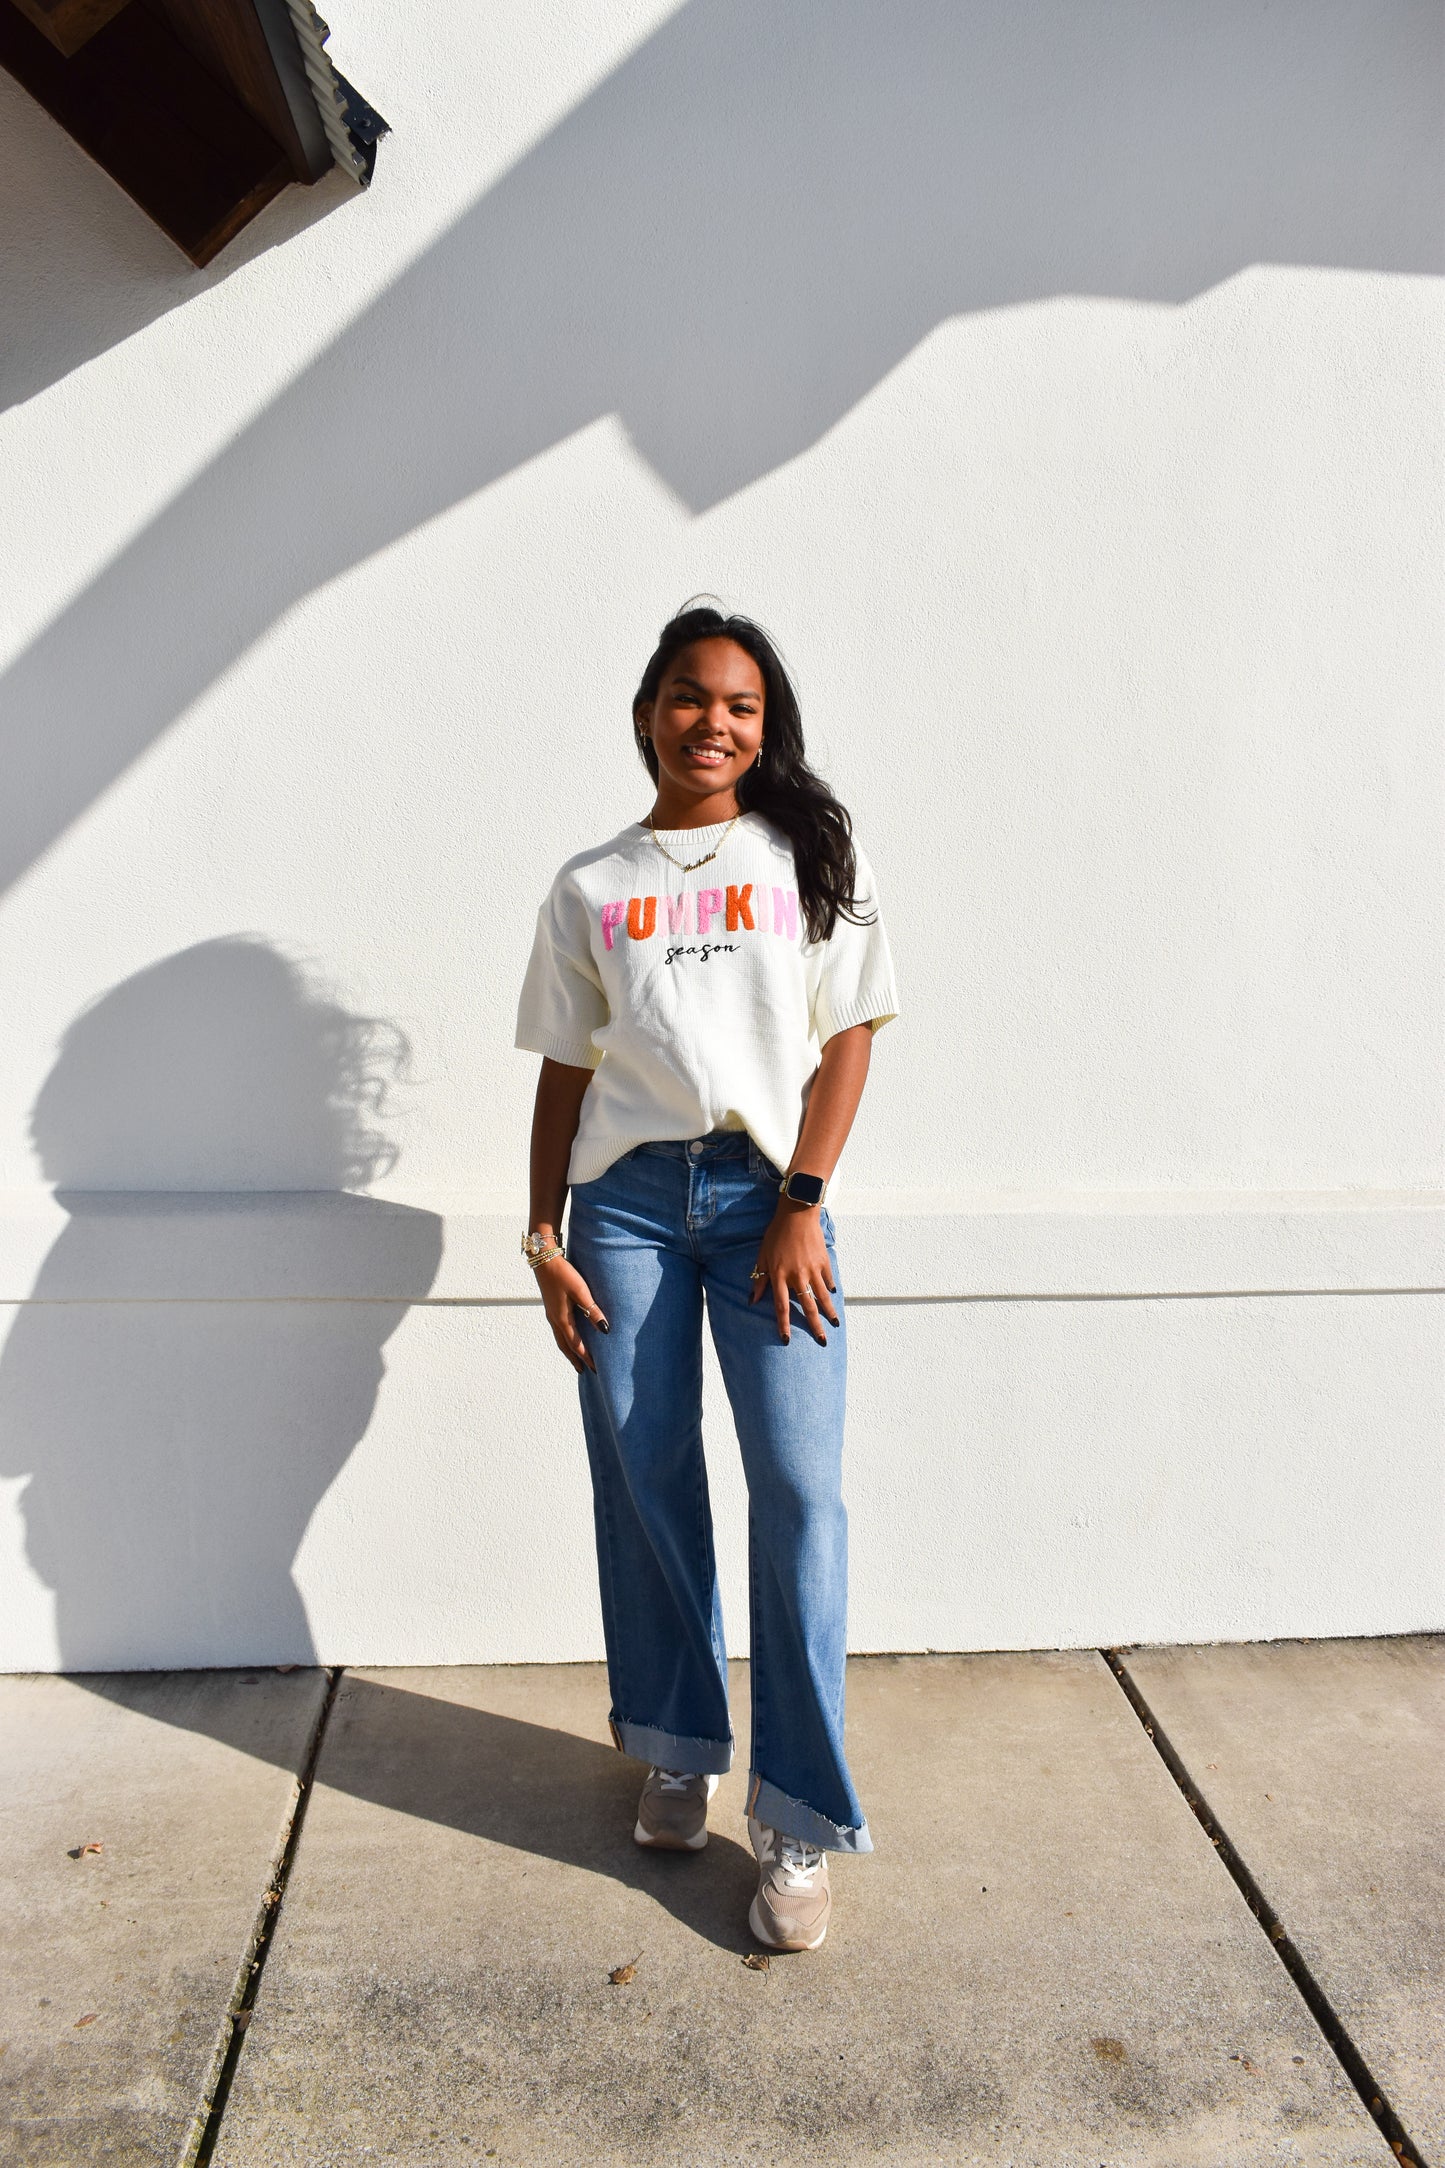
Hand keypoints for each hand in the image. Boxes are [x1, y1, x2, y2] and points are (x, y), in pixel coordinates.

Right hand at [535, 1256, 607, 1373]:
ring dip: (568, 1351)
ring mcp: (551, 1314)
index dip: (586, 1357)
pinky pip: (558, 1331)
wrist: (543, 1260)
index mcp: (562, 1319)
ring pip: (560, 1339)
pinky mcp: (551, 1308)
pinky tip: (568, 1336)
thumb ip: (592, 1310)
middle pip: (565, 1346)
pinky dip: (564, 1340)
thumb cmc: (563, 1274)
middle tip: (583, 1371)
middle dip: (575, 1359)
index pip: (576, 1344)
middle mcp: (555, 1320)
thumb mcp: (581, 1291)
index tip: (595, 1368)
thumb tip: (605, 1329)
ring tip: (576, 1359)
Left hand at [749, 1203, 838, 1345]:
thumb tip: (752, 1300)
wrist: (797, 1214)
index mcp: (780, 1276)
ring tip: (835, 1324)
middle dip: (814, 1326)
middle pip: (808, 1306)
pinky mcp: (824, 1261)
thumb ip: (759, 1279)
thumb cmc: (776, 1234)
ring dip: (829, 1312)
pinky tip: (833, 1297)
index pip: (781, 1306)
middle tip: (821, 1341)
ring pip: (823, 1296)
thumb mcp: (763, 1256)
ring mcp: (813, 1269)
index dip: (783, 1325)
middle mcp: (798, 1276)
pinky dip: (831, 1289)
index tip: (786, 1340)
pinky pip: (828, 1279)